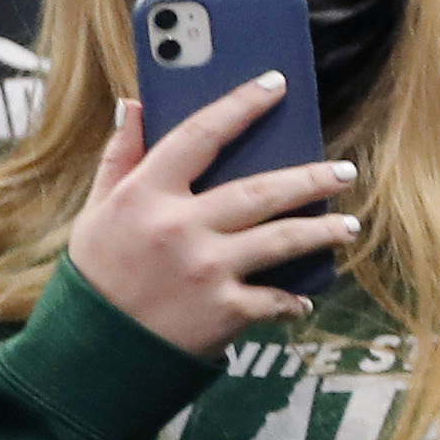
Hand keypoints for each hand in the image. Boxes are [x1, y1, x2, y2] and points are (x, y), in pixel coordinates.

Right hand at [63, 88, 356, 356]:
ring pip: (282, 239)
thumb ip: (120, 158)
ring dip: (322, 232)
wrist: (91, 355)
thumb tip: (134, 104)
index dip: (240, 105)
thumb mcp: (97, 212)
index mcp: (145, 196)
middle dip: (310, 179)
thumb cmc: (98, 276)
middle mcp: (180, 228)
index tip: (274, 84)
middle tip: (345, 172)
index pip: (199, 134)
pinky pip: (274, 299)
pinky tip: (305, 297)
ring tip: (348, 226)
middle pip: (260, 190)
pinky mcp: (224, 312)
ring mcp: (206, 270)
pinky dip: (293, 301)